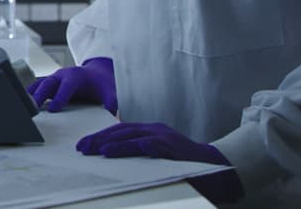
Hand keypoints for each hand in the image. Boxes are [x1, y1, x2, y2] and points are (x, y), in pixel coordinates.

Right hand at [26, 57, 116, 113]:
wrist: (95, 74)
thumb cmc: (101, 84)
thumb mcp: (109, 90)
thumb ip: (112, 100)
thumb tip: (114, 110)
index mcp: (75, 76)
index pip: (66, 86)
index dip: (60, 97)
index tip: (54, 109)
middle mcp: (62, 75)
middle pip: (48, 83)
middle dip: (40, 95)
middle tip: (33, 108)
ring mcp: (53, 78)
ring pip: (39, 84)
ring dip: (31, 95)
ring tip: (23, 108)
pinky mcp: (49, 83)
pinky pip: (36, 87)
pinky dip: (29, 94)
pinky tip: (22, 105)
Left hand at [76, 122, 243, 203]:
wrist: (219, 170)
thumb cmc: (187, 167)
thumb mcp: (160, 159)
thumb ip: (142, 156)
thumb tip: (116, 160)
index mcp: (152, 132)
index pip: (121, 130)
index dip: (102, 136)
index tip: (85, 144)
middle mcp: (155, 130)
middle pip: (120, 130)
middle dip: (98, 138)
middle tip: (80, 147)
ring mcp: (163, 137)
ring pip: (129, 134)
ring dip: (106, 142)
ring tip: (89, 149)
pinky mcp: (170, 147)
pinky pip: (144, 145)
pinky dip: (125, 147)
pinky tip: (110, 151)